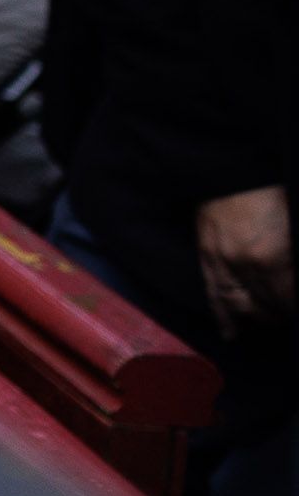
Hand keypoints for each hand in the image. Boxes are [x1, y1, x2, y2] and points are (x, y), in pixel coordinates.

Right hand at [197, 185, 292, 335]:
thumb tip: (293, 280)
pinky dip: (222, 315)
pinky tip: (230, 333)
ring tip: (269, 318)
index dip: (294, 306)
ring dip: (255, 316)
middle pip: (265, 305)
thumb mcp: (293, 223)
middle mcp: (242, 263)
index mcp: (270, 256)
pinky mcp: (205, 253)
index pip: (288, 299)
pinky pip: (212, 291)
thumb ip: (293, 255)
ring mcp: (220, 259)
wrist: (230, 163)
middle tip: (289, 312)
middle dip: (279, 313)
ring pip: (237, 304)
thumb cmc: (269, 190)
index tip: (297, 306)